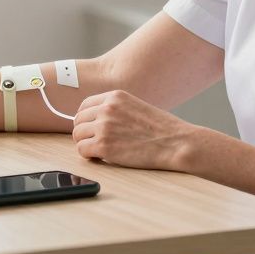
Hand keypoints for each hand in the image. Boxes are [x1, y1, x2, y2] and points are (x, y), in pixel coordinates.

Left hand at [71, 90, 196, 170]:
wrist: (176, 143)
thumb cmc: (162, 129)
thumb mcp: (136, 107)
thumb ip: (116, 110)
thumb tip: (96, 120)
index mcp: (115, 97)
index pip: (85, 105)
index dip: (86, 119)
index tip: (90, 128)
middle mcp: (107, 108)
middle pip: (78, 120)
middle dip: (84, 132)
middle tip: (94, 142)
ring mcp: (104, 126)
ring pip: (77, 135)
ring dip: (86, 144)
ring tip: (100, 150)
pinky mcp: (104, 145)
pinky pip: (82, 150)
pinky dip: (89, 156)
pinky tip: (101, 157)